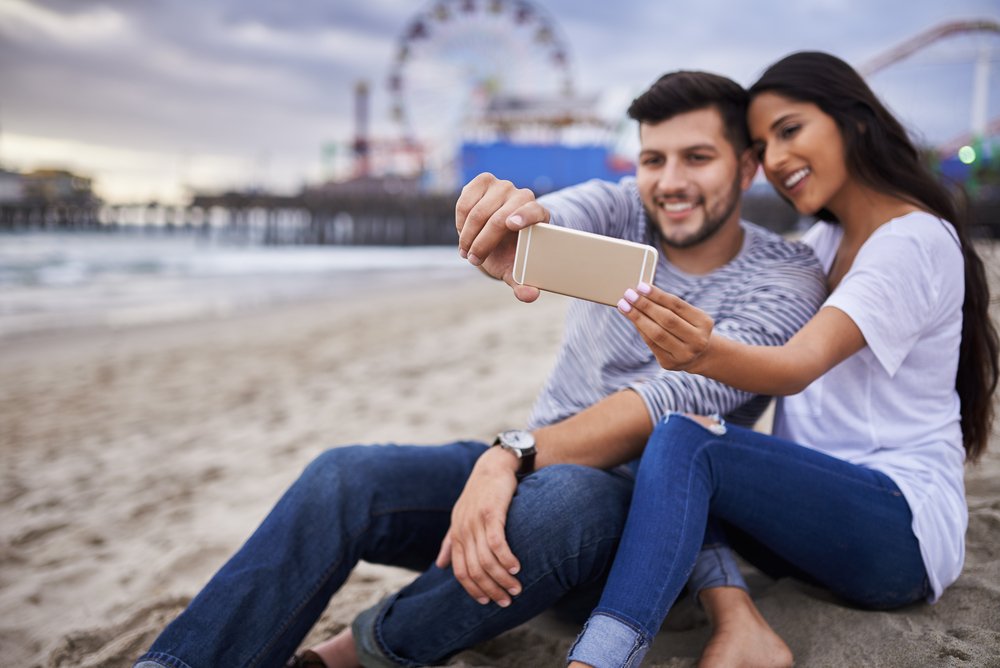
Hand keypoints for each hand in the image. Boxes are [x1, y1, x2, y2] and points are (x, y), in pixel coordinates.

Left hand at [435, 447, 522, 605]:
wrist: (493, 466)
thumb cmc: (479, 494)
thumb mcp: (460, 517)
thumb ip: (451, 542)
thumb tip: (440, 565)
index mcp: (457, 534)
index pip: (460, 572)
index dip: (473, 590)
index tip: (488, 602)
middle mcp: (463, 530)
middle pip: (474, 570)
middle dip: (491, 589)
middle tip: (507, 600)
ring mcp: (476, 521)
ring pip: (486, 560)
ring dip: (502, 578)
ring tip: (516, 587)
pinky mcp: (491, 512)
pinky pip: (497, 542)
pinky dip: (506, 558)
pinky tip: (517, 567)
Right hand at [455, 172, 546, 302]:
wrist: (494, 237)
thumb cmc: (509, 254)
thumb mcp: (515, 271)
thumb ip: (523, 283)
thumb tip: (530, 295)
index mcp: (538, 216)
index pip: (534, 211)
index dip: (524, 216)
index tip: (511, 225)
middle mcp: (523, 196)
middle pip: (500, 218)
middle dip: (483, 243)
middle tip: (474, 260)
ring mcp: (503, 186)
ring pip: (479, 211)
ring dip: (468, 235)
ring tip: (468, 250)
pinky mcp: (483, 181)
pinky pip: (465, 201)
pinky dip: (460, 221)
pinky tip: (464, 232)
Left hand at [618, 283, 714, 370]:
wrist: (699, 355)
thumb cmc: (689, 327)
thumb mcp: (689, 315)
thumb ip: (670, 305)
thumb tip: (641, 292)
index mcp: (704, 323)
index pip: (677, 305)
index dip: (657, 295)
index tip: (641, 286)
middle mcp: (697, 341)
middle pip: (667, 319)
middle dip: (645, 305)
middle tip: (628, 294)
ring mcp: (684, 355)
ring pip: (656, 333)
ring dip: (637, 317)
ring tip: (624, 305)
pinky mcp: (669, 364)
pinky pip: (651, 343)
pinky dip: (640, 329)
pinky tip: (631, 319)